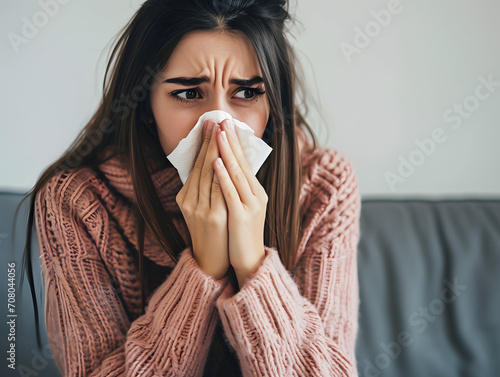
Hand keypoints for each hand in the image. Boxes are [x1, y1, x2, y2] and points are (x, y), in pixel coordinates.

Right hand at [176, 119, 229, 279]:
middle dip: (209, 142)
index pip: (195, 165)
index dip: (203, 144)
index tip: (210, 125)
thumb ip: (204, 189)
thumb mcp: (201, 209)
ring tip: (221, 132)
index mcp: (185, 198)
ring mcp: (200, 209)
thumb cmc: (211, 232)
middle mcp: (189, 201)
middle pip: (201, 166)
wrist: (211, 262)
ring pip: (208, 174)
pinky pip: (217, 190)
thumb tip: (214, 164)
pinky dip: (220, 174)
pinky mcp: (213, 217)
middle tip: (215, 120)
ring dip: (216, 151)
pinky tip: (222, 159)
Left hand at [214, 119, 267, 281]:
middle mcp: (256, 195)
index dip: (234, 143)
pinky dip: (223, 177)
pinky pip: (230, 193)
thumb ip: (237, 189)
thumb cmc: (241, 233)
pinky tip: (216, 163)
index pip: (244, 162)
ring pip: (237, 174)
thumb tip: (225, 169)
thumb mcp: (242, 207)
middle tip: (223, 120)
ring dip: (226, 152)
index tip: (225, 125)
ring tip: (218, 133)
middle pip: (242, 163)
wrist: (249, 260)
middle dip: (231, 141)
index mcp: (256, 191)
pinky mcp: (242, 217)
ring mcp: (250, 205)